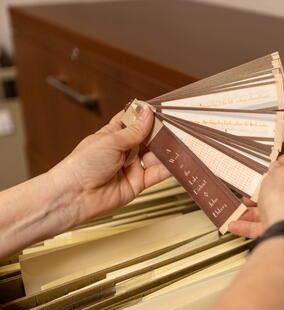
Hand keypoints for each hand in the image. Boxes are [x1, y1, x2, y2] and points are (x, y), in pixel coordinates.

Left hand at [49, 106, 169, 222]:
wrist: (75, 195)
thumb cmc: (82, 165)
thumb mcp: (111, 141)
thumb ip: (134, 131)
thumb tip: (148, 113)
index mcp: (113, 135)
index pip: (133, 121)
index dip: (146, 116)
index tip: (161, 110)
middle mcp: (124, 150)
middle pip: (148, 138)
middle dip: (160, 133)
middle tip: (175, 127)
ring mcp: (132, 167)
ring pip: (154, 156)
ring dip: (166, 150)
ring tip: (179, 143)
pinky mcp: (138, 183)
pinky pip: (156, 174)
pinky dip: (167, 168)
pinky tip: (176, 161)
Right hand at [229, 149, 283, 237]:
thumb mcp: (278, 172)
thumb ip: (276, 169)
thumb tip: (275, 171)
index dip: (282, 161)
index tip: (269, 165)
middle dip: (265, 189)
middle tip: (253, 187)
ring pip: (275, 209)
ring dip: (254, 209)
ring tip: (240, 207)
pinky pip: (268, 227)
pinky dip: (250, 226)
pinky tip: (237, 224)